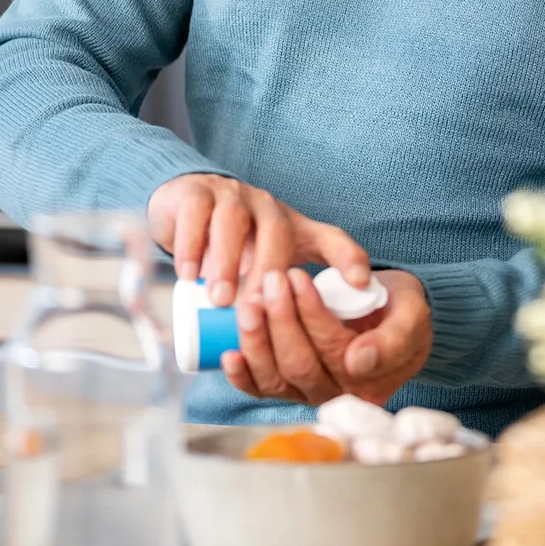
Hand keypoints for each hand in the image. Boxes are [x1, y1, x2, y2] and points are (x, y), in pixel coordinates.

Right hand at [147, 173, 370, 306]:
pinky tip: (189, 275)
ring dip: (227, 261)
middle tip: (254, 309)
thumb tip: (309, 352)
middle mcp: (267, 208)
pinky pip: (195, 213)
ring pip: (232, 221)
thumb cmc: (235, 245)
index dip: (348, 258)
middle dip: (267, 272)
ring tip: (219, 299)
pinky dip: (191, 244)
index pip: (330, 238)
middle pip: (277, 233)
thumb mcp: (264, 271)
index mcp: (293, 228)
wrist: (185, 204)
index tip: (359, 284)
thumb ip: (284, 304)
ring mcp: (231, 196)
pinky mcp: (195, 193)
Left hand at [223, 269, 431, 406]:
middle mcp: (338, 394)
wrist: (390, 315)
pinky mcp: (288, 388)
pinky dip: (242, 376)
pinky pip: (262, 390)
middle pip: (299, 364)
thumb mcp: (412, 314)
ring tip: (249, 303)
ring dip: (257, 341)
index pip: (332, 348)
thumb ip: (394, 338)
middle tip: (271, 281)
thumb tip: (358, 362)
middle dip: (280, 320)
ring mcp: (310, 393)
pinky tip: (229, 354)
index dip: (310, 314)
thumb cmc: (399, 309)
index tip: (296, 277)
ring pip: (276, 378)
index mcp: (370, 379)